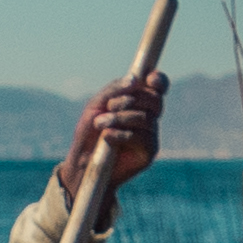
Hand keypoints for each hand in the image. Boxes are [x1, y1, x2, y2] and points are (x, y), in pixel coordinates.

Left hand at [69, 75, 167, 225]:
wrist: (83, 163)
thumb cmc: (90, 132)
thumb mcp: (96, 105)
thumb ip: (114, 90)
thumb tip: (134, 79)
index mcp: (139, 102)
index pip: (158, 87)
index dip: (159, 80)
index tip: (150, 79)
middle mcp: (149, 117)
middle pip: (155, 100)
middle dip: (128, 100)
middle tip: (108, 107)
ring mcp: (151, 135)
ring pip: (146, 118)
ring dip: (120, 118)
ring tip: (100, 124)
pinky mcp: (149, 152)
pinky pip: (143, 137)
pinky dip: (122, 134)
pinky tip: (107, 137)